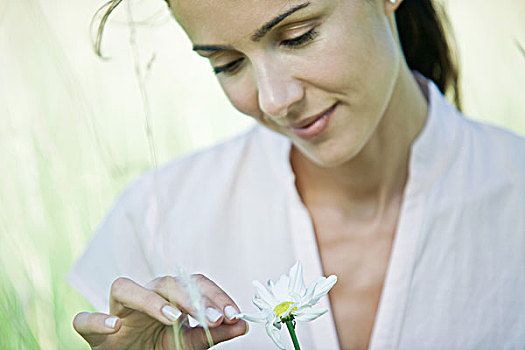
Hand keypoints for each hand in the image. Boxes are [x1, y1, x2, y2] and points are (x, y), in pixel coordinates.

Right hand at [73, 275, 247, 349]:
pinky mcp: (94, 332)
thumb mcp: (192, 343)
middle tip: (212, 317)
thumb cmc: (160, 348)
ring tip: (173, 318)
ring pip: (124, 287)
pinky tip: (115, 327)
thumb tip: (243, 324)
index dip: (214, 295)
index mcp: (169, 297)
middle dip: (191, 299)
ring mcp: (117, 311)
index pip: (192, 283)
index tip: (233, 314)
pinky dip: (98, 321)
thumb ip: (215, 333)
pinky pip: (86, 319)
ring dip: (150, 300)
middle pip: (164, 282)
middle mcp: (144, 297)